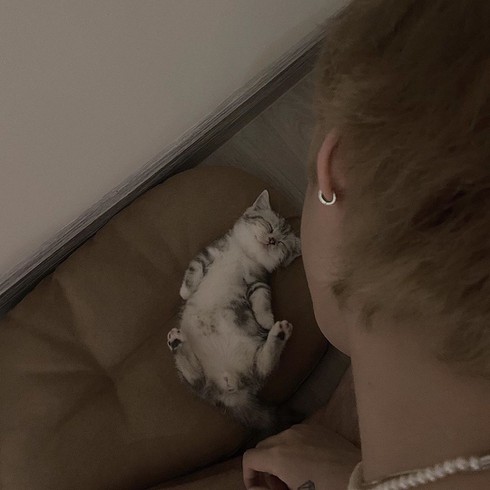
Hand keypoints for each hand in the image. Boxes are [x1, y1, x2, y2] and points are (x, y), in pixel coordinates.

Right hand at [242, 423, 360, 489]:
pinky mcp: (318, 428)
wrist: (359, 482)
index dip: (249, 476)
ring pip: (280, 439)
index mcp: (277, 455)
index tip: (259, 489)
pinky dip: (294, 447)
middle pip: (263, 447)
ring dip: (279, 456)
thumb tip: (256, 488)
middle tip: (279, 487)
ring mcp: (303, 429)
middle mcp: (286, 436)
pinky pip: (297, 435)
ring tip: (295, 476)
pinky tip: (309, 463)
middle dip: (264, 467)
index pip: (249, 458)